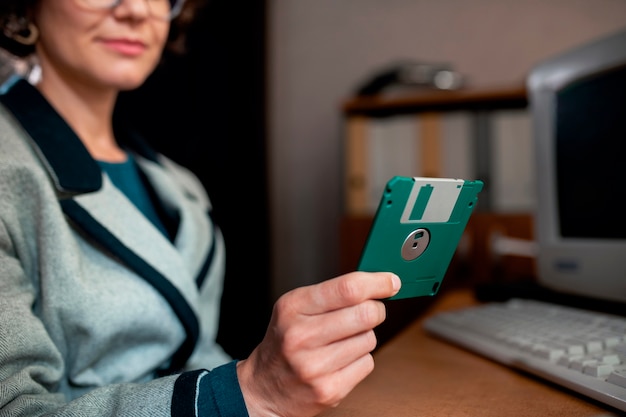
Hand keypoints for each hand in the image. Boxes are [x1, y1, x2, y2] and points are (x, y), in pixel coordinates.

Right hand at [236, 271, 400, 416]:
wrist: (263, 388)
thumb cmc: (285, 342)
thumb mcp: (296, 308)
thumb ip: (333, 293)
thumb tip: (380, 283)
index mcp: (293, 308)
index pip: (347, 289)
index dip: (377, 283)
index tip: (391, 281)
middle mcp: (301, 336)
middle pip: (366, 314)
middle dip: (376, 309)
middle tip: (370, 310)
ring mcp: (314, 366)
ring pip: (369, 339)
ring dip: (364, 337)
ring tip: (341, 341)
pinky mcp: (329, 390)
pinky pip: (367, 364)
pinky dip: (360, 360)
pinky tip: (340, 361)